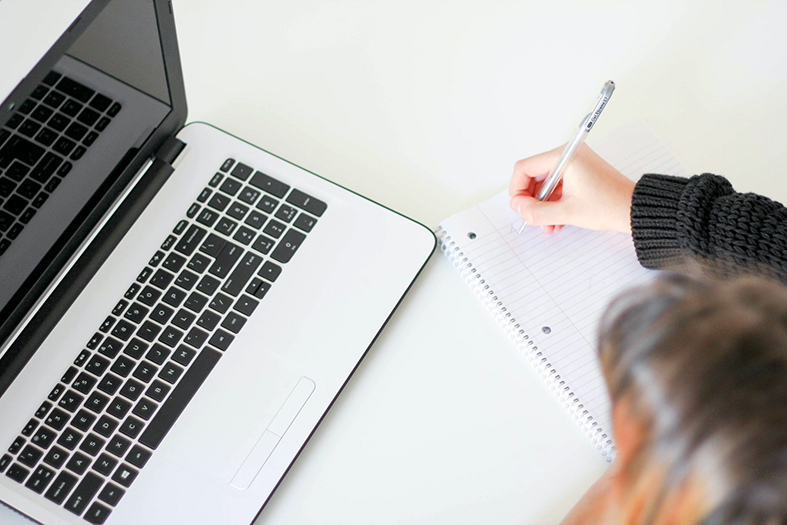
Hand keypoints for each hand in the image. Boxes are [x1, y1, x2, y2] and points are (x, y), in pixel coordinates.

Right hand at [509, 144, 634, 233]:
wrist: (634, 210)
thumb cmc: (610, 205)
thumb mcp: (567, 212)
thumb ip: (536, 211)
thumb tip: (518, 207)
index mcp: (565, 157)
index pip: (525, 167)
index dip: (517, 189)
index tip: (520, 207)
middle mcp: (569, 155)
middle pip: (533, 175)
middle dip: (531, 200)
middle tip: (532, 216)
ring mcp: (575, 164)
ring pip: (545, 184)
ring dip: (542, 205)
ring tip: (547, 223)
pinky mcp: (580, 173)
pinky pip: (557, 186)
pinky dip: (553, 202)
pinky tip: (556, 220)